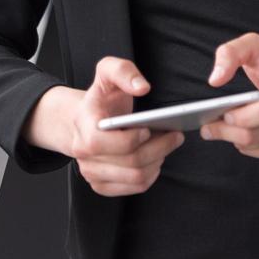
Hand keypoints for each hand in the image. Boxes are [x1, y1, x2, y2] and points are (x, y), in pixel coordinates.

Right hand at [70, 57, 184, 195]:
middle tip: (176, 135)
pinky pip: (135, 187)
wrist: (83, 119)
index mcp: (85, 126)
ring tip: (167, 144)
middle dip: (160, 148)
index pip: (116, 143)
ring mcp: (91, 173)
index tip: (151, 127)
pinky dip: (151, 174)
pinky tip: (156, 158)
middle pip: (132, 162)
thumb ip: (123, 71)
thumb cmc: (100, 96)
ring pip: (136, 178)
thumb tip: (142, 87)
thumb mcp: (107, 71)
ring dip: (158, 161)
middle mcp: (84, 154)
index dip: (138, 138)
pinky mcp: (101, 185)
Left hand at [200, 32, 258, 159]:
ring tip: (218, 128)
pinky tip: (237, 133)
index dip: (245, 116)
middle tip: (207, 126)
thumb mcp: (255, 45)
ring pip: (255, 146)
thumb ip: (230, 53)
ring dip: (232, 139)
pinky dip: (245, 146)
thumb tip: (215, 80)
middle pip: (256, 133)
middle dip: (226, 131)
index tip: (225, 113)